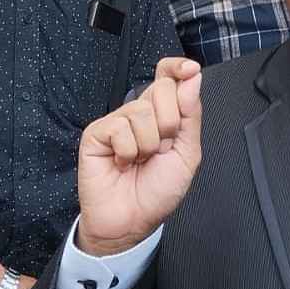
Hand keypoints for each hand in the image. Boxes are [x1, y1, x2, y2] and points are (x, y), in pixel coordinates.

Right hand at [77, 57, 202, 256]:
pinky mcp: (97, 133)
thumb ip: (191, 114)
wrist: (133, 221)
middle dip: (170, 123)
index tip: (190, 69)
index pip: (168, 75)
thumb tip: (192, 78)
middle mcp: (139, 112)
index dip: (178, 68)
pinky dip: (128, 152)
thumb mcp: (187, 152)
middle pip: (161, 88)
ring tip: (140, 161)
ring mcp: (117, 121)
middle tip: (160, 149)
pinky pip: (120, 128)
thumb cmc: (158, 191)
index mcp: (163, 113)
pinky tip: (122, 163)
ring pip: (142, 112)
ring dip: (148, 145)